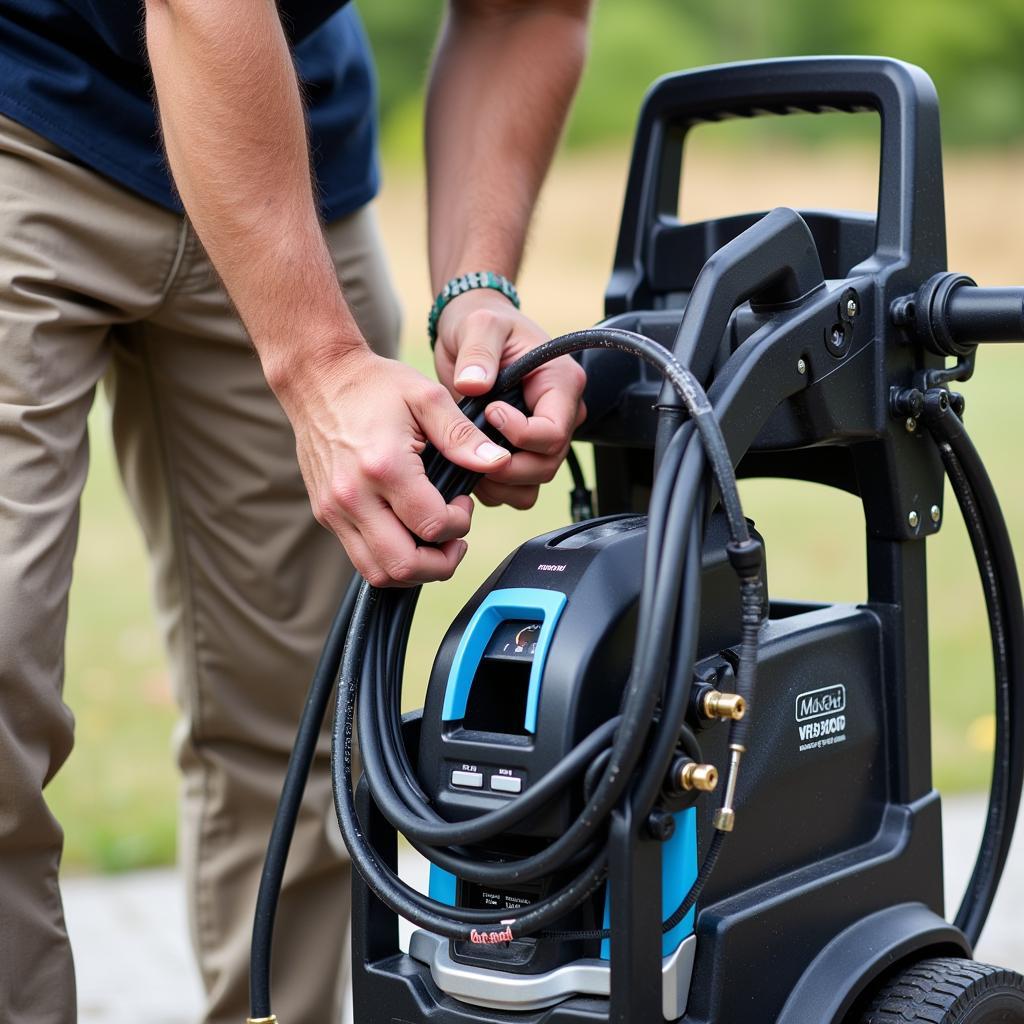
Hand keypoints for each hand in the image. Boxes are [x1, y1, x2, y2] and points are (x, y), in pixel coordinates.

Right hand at [274, 343, 512, 586]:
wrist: (318, 379)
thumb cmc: (374, 385)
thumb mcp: (426, 397)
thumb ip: (463, 435)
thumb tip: (498, 463)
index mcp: (383, 466)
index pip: (432, 525)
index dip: (460, 524)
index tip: (463, 502)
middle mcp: (353, 496)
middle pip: (403, 565)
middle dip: (441, 564)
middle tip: (456, 540)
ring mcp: (334, 510)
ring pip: (379, 573)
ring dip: (415, 571)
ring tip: (434, 543)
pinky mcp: (325, 514)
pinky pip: (361, 558)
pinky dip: (391, 560)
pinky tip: (408, 534)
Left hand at [433, 289, 585, 508]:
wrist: (472, 333)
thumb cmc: (483, 322)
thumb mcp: (480, 325)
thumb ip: (478, 353)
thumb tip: (473, 385)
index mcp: (561, 384)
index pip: (554, 432)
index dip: (520, 435)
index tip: (489, 412)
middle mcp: (561, 414)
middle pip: (546, 464)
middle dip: (507, 468)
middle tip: (470, 450)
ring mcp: (543, 435)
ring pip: (534, 481)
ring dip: (500, 483)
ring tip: (467, 464)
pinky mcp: (524, 448)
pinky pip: (518, 484)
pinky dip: (494, 486)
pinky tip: (468, 468)